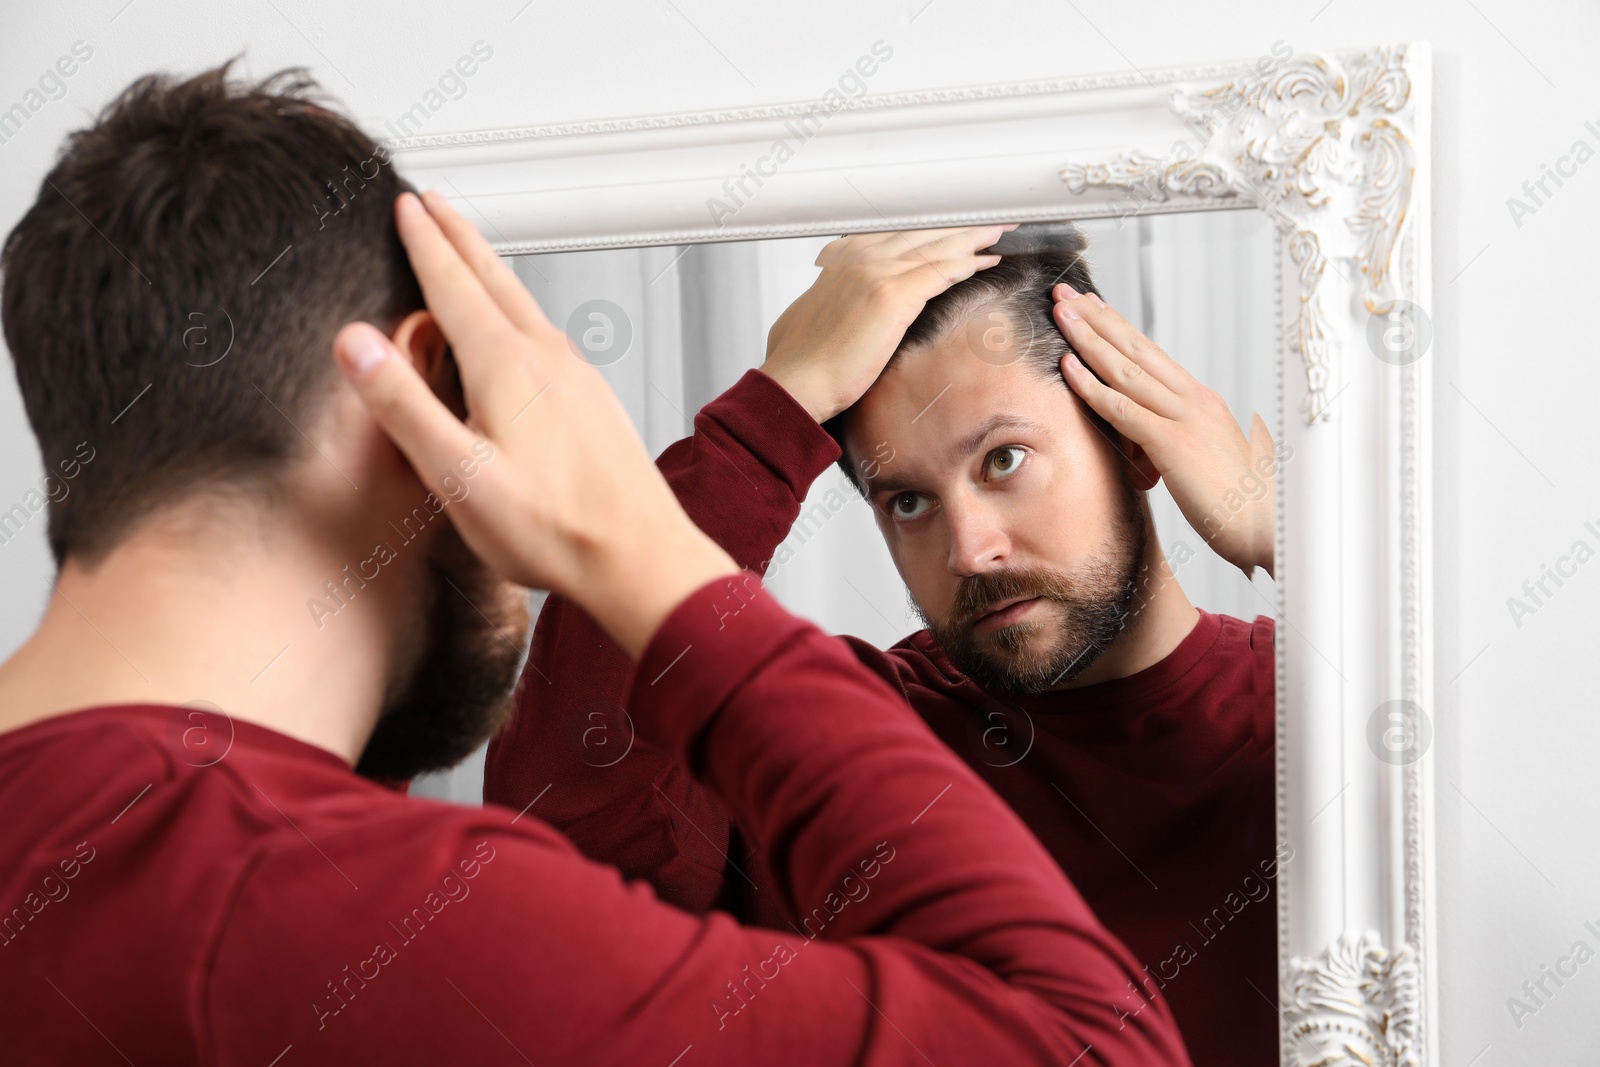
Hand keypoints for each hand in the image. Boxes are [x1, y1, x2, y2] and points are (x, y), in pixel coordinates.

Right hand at [332, 190, 736, 657]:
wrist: (640, 559)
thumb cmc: (554, 530)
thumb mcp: (457, 475)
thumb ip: (403, 406)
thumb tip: (355, 342)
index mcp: (507, 367)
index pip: (453, 286)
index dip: (424, 242)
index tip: (405, 205)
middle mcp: (548, 360)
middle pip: (495, 280)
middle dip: (460, 236)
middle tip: (435, 202)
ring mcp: (577, 378)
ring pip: (525, 305)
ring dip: (491, 271)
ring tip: (470, 256)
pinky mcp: (594, 403)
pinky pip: (548, 336)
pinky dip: (519, 312)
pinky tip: (521, 334)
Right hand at [760, 225, 1015, 422]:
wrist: (795, 384)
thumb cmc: (800, 362)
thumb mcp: (809, 315)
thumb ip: (830, 298)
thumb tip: (838, 305)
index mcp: (840, 260)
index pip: (893, 235)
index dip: (925, 231)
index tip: (947, 228)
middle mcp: (858, 258)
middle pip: (919, 233)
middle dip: (955, 226)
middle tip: (985, 220)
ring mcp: (876, 272)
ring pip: (935, 247)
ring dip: (971, 238)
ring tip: (997, 231)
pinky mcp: (892, 296)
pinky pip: (941, 272)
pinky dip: (968, 264)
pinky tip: (988, 260)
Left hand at [1052, 284, 1277, 578]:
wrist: (1270, 531)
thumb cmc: (1246, 507)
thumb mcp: (1216, 463)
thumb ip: (1195, 443)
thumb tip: (1187, 439)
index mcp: (1203, 403)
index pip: (1152, 356)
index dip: (1120, 329)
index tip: (1093, 307)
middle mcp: (1194, 401)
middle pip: (1136, 349)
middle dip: (1097, 318)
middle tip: (1066, 292)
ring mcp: (1185, 419)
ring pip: (1125, 369)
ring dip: (1088, 338)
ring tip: (1061, 311)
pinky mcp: (1174, 444)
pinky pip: (1124, 409)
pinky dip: (1093, 386)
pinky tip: (1068, 367)